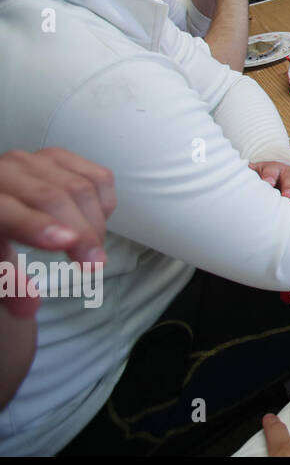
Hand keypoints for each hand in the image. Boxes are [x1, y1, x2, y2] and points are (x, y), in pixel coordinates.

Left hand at [0, 149, 112, 317]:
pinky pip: (99, 177)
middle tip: (95, 265)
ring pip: (82, 187)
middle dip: (81, 231)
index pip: (6, 210)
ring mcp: (36, 159)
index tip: (68, 243)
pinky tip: (93, 221)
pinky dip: (104, 204)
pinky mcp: (63, 157)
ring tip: (91, 251)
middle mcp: (5, 170)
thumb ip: (8, 284)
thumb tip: (29, 307)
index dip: (36, 225)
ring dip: (96, 224)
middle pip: (53, 197)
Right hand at [249, 160, 289, 198]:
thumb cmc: (283, 187)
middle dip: (289, 187)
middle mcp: (284, 172)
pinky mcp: (255, 168)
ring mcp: (269, 169)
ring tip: (268, 183)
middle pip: (288, 179)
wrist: (269, 173)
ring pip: (270, 173)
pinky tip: (245, 174)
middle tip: (288, 195)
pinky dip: (249, 173)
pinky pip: (251, 171)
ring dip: (270, 178)